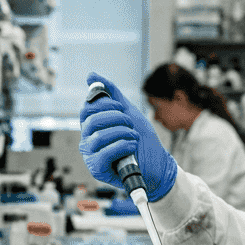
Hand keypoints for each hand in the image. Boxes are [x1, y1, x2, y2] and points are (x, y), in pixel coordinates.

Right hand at [78, 72, 176, 199]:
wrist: (158, 165)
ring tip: (134, 137)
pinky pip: (104, 153)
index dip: (105, 104)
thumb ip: (111, 94)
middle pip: (91, 121)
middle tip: (130, 124)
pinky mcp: (97, 169)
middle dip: (116, 118)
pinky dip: (121, 146)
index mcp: (92, 127)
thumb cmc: (142, 140)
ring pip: (98, 137)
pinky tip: (131, 146)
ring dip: (122, 133)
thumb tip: (91, 75)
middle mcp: (88, 141)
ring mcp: (91, 156)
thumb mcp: (128, 112)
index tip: (121, 107)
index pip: (87, 109)